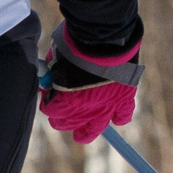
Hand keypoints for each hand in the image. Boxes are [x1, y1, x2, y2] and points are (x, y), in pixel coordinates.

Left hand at [38, 22, 142, 144]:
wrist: (103, 37)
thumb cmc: (75, 45)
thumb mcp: (55, 59)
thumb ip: (52, 73)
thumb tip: (47, 80)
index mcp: (66, 101)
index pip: (51, 111)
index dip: (48, 103)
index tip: (49, 96)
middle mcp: (86, 109)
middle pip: (70, 124)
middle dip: (62, 121)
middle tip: (59, 120)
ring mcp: (107, 105)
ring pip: (96, 128)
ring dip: (87, 132)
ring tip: (82, 136)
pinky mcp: (124, 97)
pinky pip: (124, 115)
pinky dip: (120, 117)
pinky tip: (117, 118)